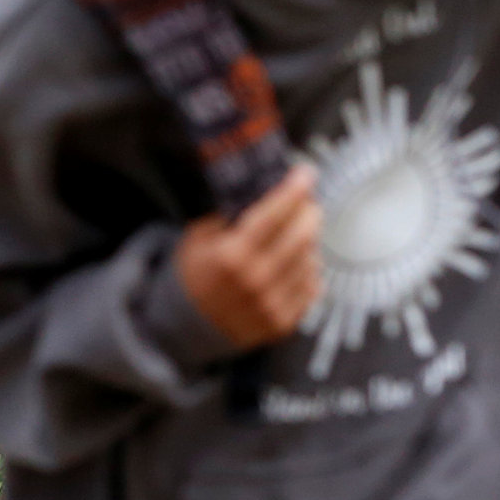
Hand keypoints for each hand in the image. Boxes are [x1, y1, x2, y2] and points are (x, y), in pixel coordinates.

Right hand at [175, 166, 322, 351]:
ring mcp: (271, 304)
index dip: (294, 190)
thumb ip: (232, 216)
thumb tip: (268, 191)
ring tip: (294, 237)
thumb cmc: (193, 274)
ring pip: (311, 261)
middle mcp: (255, 280)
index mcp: (230, 255)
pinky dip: (308, 271)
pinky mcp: (282, 322)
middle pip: (302, 236)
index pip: (273, 214)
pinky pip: (312, 288)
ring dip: (308, 243)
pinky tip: (296, 264)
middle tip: (306, 204)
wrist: (186, 327)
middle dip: (309, 213)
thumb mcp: (199, 238)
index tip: (306, 173)